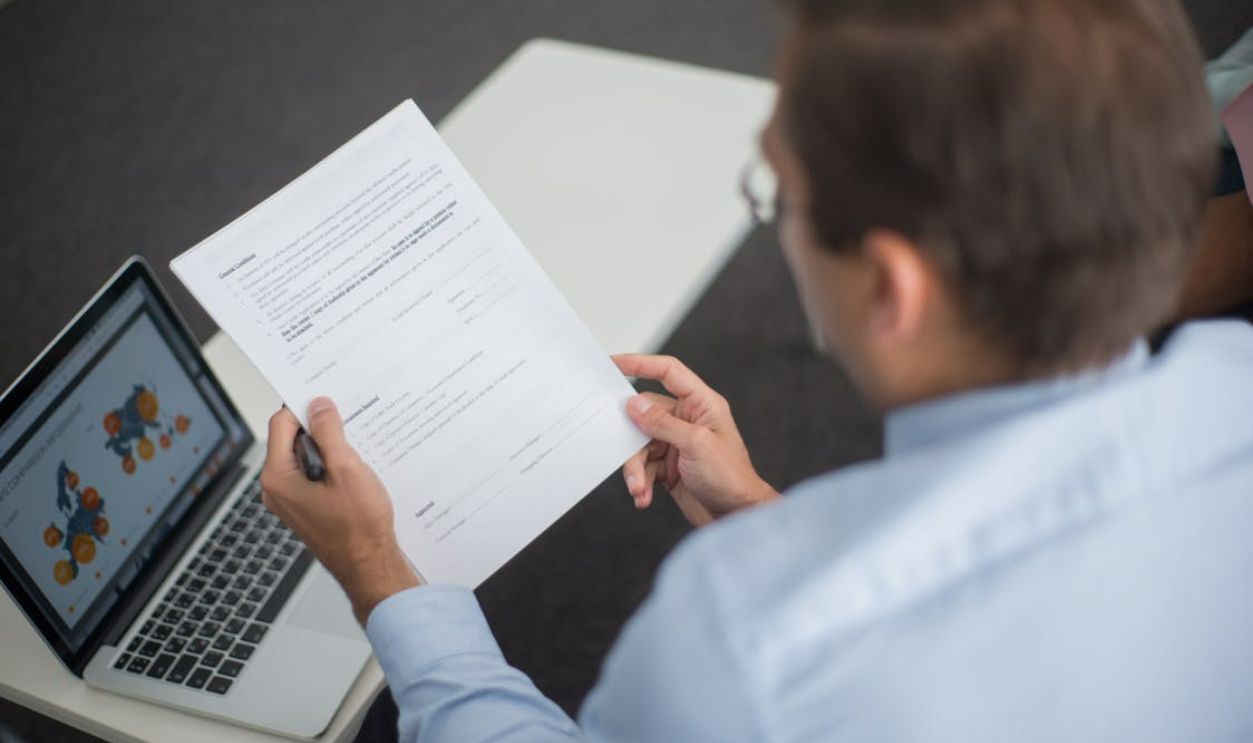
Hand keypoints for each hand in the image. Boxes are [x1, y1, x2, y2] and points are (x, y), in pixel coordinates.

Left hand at [260, 398, 419, 624]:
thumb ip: (329, 432)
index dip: (306, 408)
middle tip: (350, 426)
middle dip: (321, 429)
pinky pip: (314, 474)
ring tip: (356, 454)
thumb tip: (318, 405)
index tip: (330, 402)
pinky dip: (333, 467)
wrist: (370, 565)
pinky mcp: (306, 506)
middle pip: (292, 438)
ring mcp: (290, 499)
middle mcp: (277, 488)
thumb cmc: (358, 527)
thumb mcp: (346, 469)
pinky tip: (355, 472)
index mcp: (278, 477)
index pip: (281, 423)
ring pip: (306, 456)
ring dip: (330, 449)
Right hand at [613, 354, 776, 525]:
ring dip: (636, 469)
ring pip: (641, 446)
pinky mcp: (669, 466)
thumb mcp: (696, 445)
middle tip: (625, 454)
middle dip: (632, 441)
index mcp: (701, 404)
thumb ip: (662, 423)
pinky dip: (641, 481)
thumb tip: (635, 404)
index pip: (668, 373)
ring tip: (639, 487)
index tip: (614, 362)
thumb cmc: (731, 478)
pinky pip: (644, 467)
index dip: (641, 363)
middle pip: (645, 416)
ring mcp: (677, 443)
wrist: (736, 515)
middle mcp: (688, 420)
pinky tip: (644, 496)